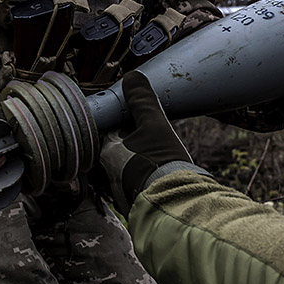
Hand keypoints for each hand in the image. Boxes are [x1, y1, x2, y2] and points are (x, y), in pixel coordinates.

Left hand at [97, 71, 207, 212]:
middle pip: (118, 151)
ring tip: (158, 157)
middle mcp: (109, 174)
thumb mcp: (155, 125)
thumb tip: (132, 77)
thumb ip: (142, 101)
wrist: (175, 205)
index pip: (109, 131)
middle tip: (150, 138)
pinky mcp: (135, 206)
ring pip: (127, 171)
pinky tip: (161, 178)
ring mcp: (120, 193)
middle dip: (132, 144)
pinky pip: (136, 188)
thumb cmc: (161, 163)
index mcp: (108, 152)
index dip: (124, 124)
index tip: (136, 121)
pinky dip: (145, 180)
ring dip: (139, 163)